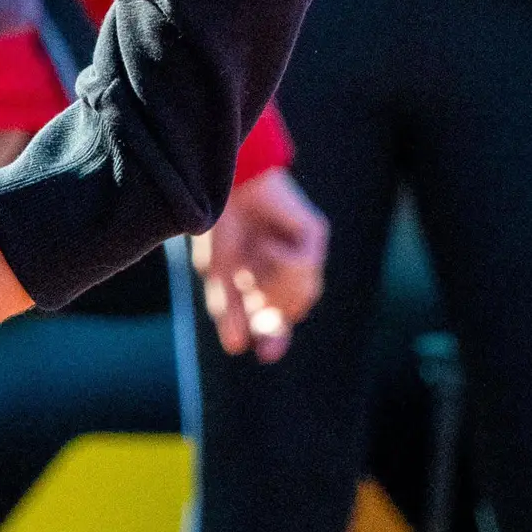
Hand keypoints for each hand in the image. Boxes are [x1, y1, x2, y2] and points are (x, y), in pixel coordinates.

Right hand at [191, 168, 328, 362]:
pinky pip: (305, 266)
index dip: (273, 337)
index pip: (276, 316)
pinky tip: (266, 242)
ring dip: (276, 287)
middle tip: (257, 316)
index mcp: (264, 276)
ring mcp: (303, 251)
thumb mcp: (219, 271)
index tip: (265, 354)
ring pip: (304, 293)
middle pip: (290, 309)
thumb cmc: (218, 220)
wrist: (224, 177)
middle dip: (274, 316)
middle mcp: (288, 267)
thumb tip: (235, 346)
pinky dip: (283, 261)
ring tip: (250, 266)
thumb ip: (229, 308)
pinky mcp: (313, 234)